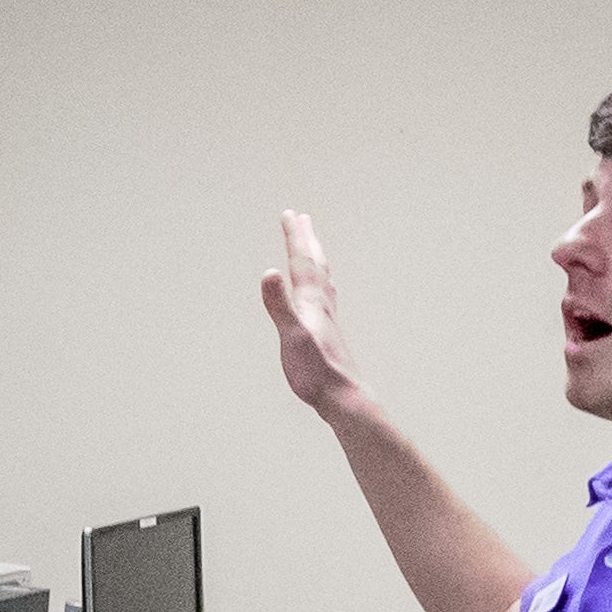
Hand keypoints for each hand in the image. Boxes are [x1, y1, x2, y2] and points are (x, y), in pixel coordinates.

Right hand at [261, 210, 370, 420]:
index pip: (300, 262)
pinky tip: (321, 292)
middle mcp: (322, 305)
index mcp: (311, 302)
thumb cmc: (315, 372)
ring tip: (313, 247)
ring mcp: (327, 319)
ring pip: (322, 279)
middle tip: (301, 218)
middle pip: (314, 264)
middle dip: (306, 240)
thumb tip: (268, 272)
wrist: (342, 397)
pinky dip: (321, 284)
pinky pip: (324, 298)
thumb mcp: (291, 337)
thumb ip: (279, 305)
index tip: (290, 214)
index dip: (294, 237)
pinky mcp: (327, 333)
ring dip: (316, 259)